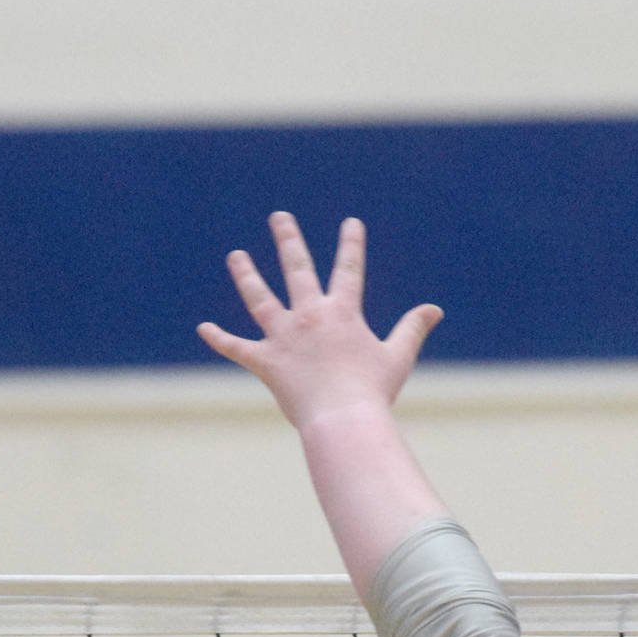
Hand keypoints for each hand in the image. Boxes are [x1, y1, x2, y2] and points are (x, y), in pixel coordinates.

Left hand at [199, 214, 442, 430]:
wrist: (342, 420)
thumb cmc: (372, 392)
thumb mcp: (398, 357)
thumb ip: (412, 329)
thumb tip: (434, 309)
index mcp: (343, 313)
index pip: (348, 270)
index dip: (351, 245)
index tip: (351, 223)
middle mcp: (310, 316)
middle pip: (297, 269)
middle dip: (288, 240)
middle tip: (278, 217)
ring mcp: (284, 337)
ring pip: (259, 298)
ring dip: (246, 275)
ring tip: (236, 256)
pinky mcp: (266, 362)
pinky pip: (237, 348)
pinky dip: (220, 340)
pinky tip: (203, 329)